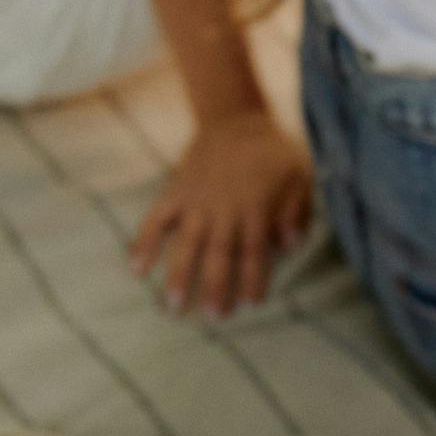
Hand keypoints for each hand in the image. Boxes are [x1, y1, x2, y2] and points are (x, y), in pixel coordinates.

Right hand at [131, 112, 313, 318]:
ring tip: (173, 306)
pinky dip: (144, 242)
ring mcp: (195, 201)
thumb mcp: (299, 176)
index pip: (254, 251)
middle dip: (215, 286)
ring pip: (185, 242)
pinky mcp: (175, 192)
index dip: (252, 278)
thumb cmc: (273, 153)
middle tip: (213, 317)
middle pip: (219, 253)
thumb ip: (296, 211)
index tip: (250, 304)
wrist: (235, 117)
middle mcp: (223, 208)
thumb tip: (290, 245)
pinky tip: (136, 269)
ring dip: (178, 275)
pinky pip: (155, 219)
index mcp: (255, 207)